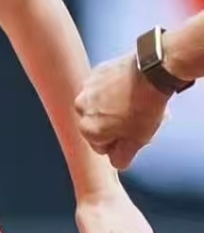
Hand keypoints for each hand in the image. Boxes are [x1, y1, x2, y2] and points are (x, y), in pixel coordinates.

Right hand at [75, 53, 167, 169]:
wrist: (151, 71)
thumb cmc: (145, 105)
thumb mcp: (138, 140)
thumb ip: (122, 158)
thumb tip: (116, 161)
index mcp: (89, 129)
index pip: (101, 147)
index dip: (120, 142)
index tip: (133, 134)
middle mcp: (81, 109)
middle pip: (98, 125)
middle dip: (114, 124)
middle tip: (137, 119)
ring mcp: (87, 89)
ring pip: (100, 106)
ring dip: (113, 107)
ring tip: (135, 102)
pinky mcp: (96, 73)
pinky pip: (103, 88)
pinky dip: (114, 90)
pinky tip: (132, 88)